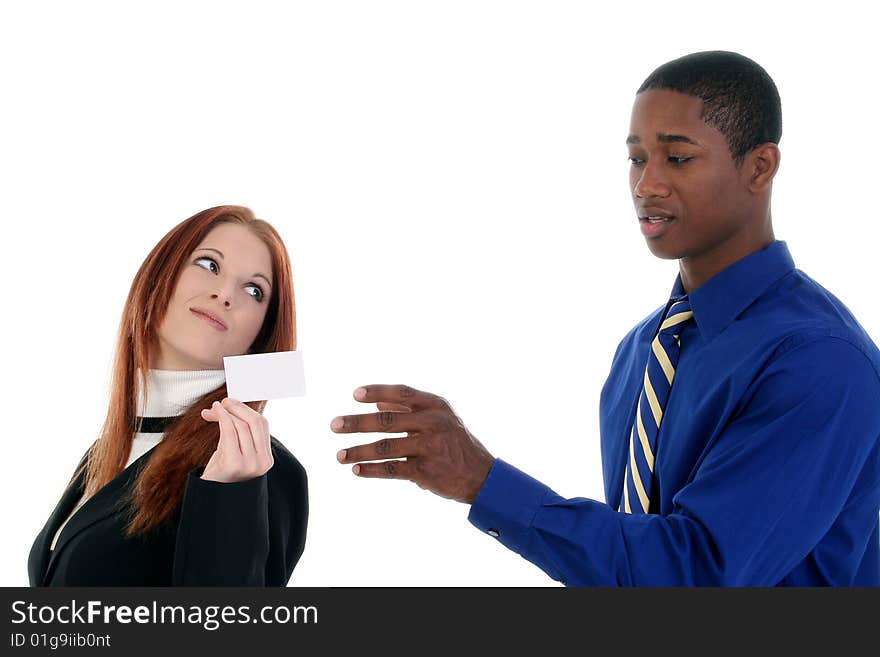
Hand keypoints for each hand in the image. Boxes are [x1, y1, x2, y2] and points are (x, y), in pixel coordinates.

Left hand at [200, 398, 273, 482]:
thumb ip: (236, 431)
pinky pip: (230, 432)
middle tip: (223, 402)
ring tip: (215, 409)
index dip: (246, 409)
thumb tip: (225, 405)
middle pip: (254, 422)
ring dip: (226, 412)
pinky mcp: (235, 464)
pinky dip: (222, 418)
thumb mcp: (234, 450)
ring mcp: (250, 464)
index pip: (262, 424)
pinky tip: (214, 412)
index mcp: (266, 458)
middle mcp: (262, 462)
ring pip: (241, 425)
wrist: (210, 494)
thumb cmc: (221, 472)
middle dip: (237, 407)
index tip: (232, 402)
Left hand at [331, 384, 494, 503]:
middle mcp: (433, 422)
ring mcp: (430, 446)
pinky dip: (371, 469)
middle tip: (334, 425)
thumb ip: (410, 409)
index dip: (377, 392)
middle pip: (387, 420)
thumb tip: (377, 401)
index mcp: (435, 405)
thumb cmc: (455, 443)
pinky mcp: (426, 470)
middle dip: (357, 423)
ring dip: (358, 451)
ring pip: (386, 446)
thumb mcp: (440, 418)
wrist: (481, 475)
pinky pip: (392, 469)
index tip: (354, 395)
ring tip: (340, 455)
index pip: (401, 393)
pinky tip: (357, 470)